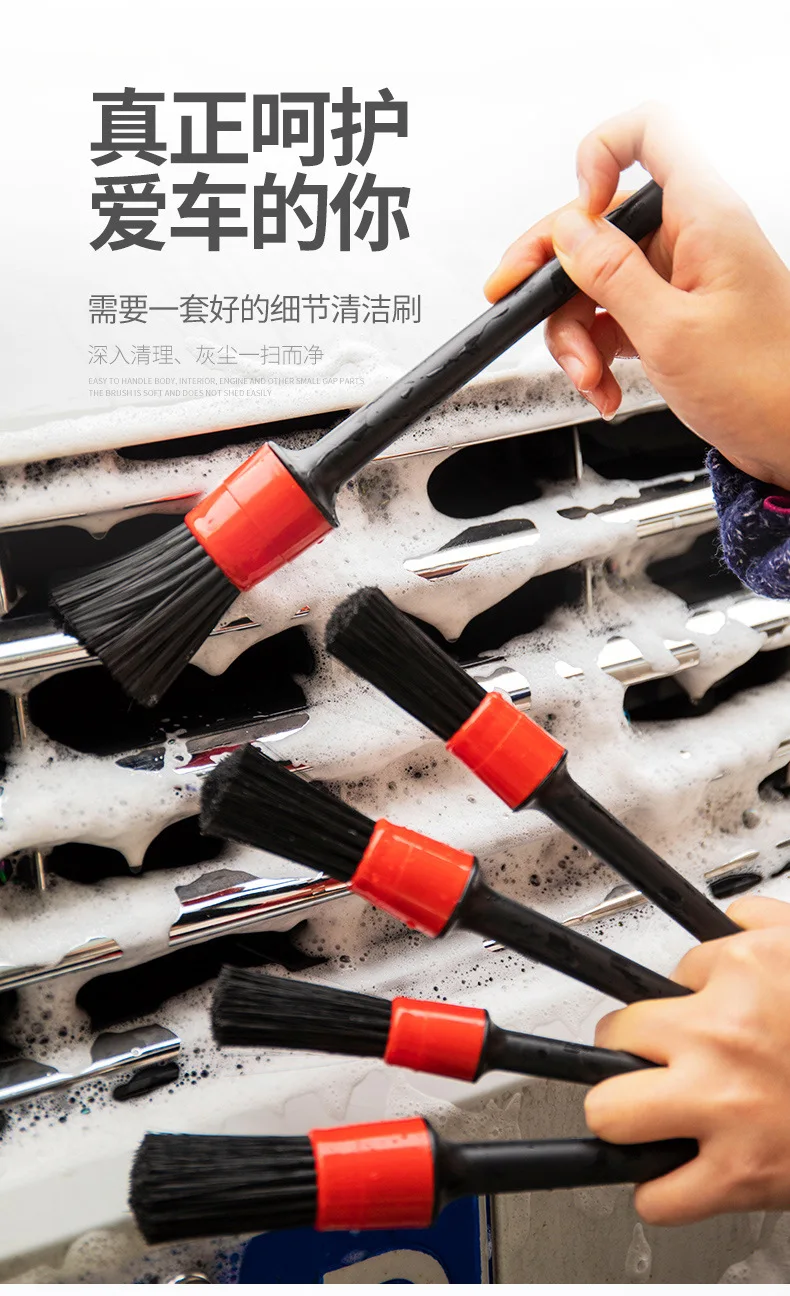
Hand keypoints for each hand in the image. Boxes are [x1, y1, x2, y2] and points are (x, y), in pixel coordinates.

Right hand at [484, 104, 789, 490]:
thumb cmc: (763, 385)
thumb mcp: (671, 333)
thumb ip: (613, 276)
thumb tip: (568, 231)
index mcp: (704, 218)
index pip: (650, 133)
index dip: (599, 155)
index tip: (574, 216)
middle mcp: (693, 238)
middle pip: (602, 226)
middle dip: (557, 274)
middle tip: (518, 302)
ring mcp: (682, 278)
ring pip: (599, 280)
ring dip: (577, 333)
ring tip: (588, 376)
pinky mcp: (673, 315)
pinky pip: (615, 317)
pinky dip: (598, 353)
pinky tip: (604, 387)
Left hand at [585, 896, 789, 1224]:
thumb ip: (766, 927)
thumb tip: (733, 919)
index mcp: (744, 975)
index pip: (666, 975)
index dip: (676, 998)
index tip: (683, 1015)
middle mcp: (722, 1039)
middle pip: (612, 1037)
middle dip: (626, 1050)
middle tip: (648, 1063)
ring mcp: (724, 1109)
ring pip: (612, 1113)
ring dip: (628, 1115)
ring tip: (651, 1115)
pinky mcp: (741, 1176)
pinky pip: (658, 1194)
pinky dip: (661, 1190)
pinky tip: (678, 1171)